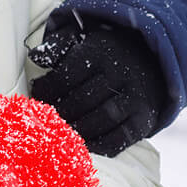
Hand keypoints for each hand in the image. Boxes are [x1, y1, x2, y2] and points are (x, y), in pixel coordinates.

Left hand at [29, 23, 168, 155]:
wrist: (150, 63)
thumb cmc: (104, 55)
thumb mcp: (84, 40)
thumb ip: (59, 47)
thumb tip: (36, 58)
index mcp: (100, 52)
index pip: (67, 75)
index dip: (47, 91)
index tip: (35, 97)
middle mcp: (121, 73)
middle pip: (83, 99)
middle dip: (60, 113)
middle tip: (45, 121)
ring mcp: (136, 97)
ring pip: (102, 118)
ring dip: (77, 130)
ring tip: (60, 134)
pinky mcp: (144, 118)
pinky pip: (121, 137)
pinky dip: (100, 145)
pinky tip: (83, 146)